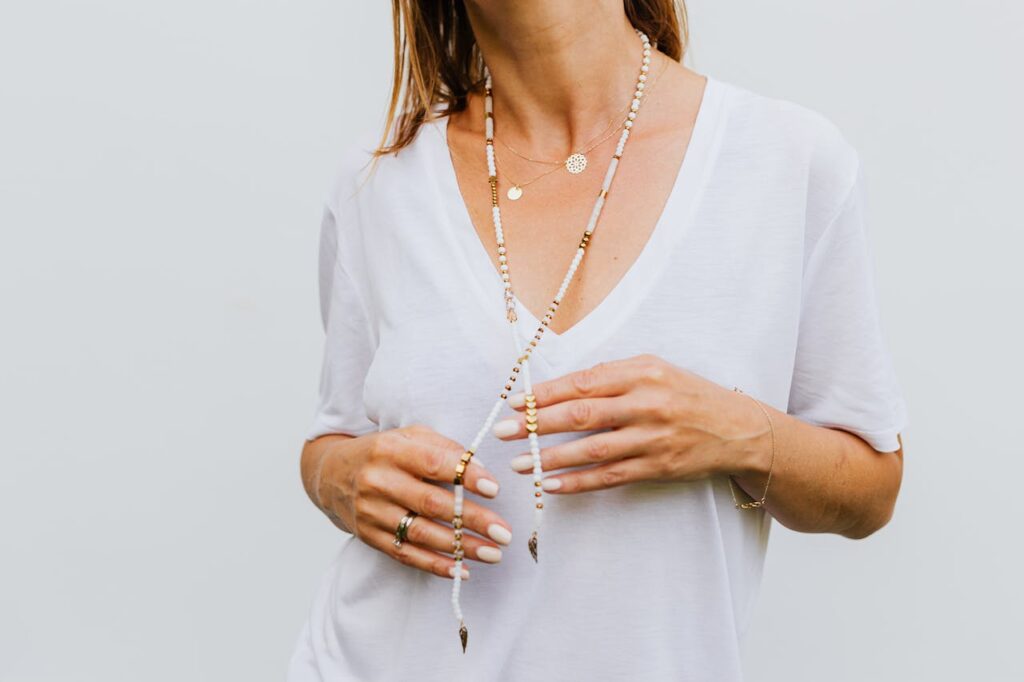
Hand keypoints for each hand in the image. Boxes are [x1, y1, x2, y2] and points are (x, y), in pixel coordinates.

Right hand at [311, 425, 512, 578]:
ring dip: (460, 547)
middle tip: (504, 532)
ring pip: (421, 533)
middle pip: (431, 503)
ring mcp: (371, 512)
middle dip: (472, 519)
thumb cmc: (385, 453)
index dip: (465, 476)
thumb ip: (444, 449)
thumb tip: (482, 473)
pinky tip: (462, 570)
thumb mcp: (409, 436)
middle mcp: (378, 481)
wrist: (332, 474)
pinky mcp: (369, 536)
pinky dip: (435, 565)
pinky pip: (406, 554)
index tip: (495, 489)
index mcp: (391, 449)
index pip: (433, 463)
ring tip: (493, 553)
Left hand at [492, 354, 770, 493]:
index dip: (544, 394)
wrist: (739, 429)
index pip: (582, 383)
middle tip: (503, 431)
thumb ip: (614, 374)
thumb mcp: (656, 369)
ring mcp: (653, 438)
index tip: (514, 402)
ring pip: (592, 449)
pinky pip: (610, 476)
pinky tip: (552, 485)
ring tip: (519, 463)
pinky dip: (578, 482)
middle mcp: (647, 403)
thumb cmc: (688, 394)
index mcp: (642, 372)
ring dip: (551, 458)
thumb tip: (563, 387)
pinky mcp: (659, 467)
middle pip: (581, 415)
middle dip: (535, 424)